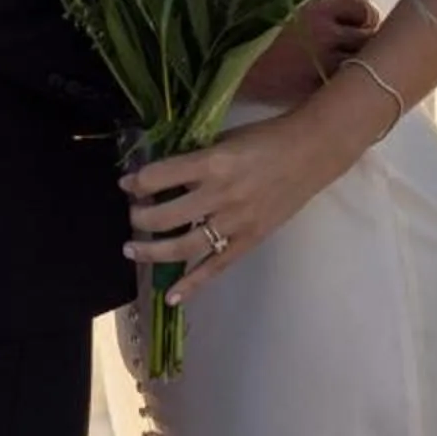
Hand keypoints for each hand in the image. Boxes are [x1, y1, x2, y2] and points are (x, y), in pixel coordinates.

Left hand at [120, 103, 362, 306]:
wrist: (311, 152)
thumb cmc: (265, 139)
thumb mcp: (224, 139)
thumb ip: (194, 159)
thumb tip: (160, 176)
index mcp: (212, 163)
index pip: (159, 177)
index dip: (136, 182)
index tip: (126, 183)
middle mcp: (220, 195)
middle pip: (164, 216)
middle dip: (139, 218)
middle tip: (131, 215)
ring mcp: (235, 222)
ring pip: (183, 245)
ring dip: (151, 251)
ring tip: (131, 249)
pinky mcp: (250, 240)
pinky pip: (215, 267)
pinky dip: (192, 284)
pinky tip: (171, 296)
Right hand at [235, 0, 376, 105]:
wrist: (219, 58)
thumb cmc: (243, 22)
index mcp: (319, 6)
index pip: (361, 11)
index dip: (362, 17)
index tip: (357, 22)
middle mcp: (327, 34)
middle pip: (367, 39)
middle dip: (365, 41)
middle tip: (355, 45)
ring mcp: (321, 65)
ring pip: (359, 65)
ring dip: (358, 64)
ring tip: (347, 66)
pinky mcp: (310, 89)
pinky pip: (338, 85)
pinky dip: (340, 82)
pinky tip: (330, 82)